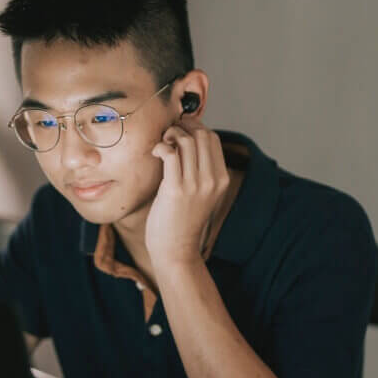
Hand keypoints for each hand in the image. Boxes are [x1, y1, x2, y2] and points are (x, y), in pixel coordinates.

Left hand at [146, 116, 230, 264]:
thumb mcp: (202, 193)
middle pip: (201, 135)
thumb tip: (187, 139)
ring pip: (186, 141)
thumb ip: (200, 169)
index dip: (194, 128)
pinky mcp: (176, 190)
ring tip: (162, 146)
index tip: (179, 131)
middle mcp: (212, 180)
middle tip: (168, 136)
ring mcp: (195, 185)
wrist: (176, 249)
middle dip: (182, 128)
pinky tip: (156, 153)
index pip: (212, 139)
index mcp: (221, 179)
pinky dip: (161, 147)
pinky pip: (170, 153)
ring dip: (170, 136)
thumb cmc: (182, 220)